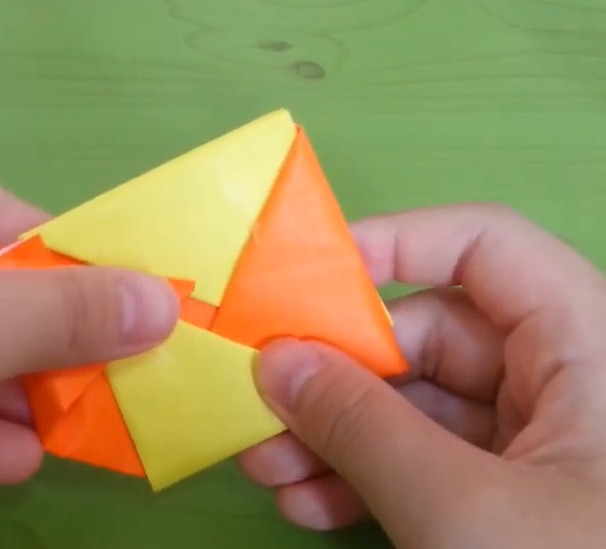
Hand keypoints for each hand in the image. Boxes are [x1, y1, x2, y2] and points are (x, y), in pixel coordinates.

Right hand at [239, 204, 605, 547]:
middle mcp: (561, 384)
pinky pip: (419, 464)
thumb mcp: (462, 510)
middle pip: (427, 337)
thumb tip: (277, 362)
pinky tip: (308, 503)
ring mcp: (530, 449)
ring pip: (411, 408)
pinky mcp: (503, 501)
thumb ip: (362, 426)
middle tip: (260, 398)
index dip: (396, 242)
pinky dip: (360, 478)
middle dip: (335, 372)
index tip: (308, 277)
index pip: (486, 247)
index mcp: (588, 348)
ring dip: (331, 434)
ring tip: (264, 465)